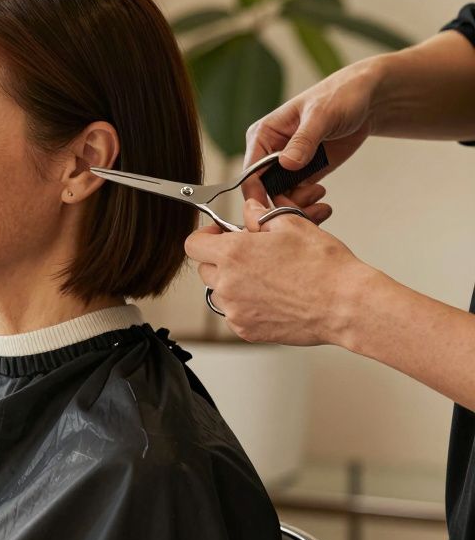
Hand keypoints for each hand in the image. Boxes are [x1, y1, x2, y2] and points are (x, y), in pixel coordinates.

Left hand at [185, 198, 369, 345]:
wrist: (347, 305)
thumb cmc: (324, 267)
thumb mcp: (292, 225)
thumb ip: (260, 215)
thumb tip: (249, 208)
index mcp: (233, 254)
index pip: (193, 244)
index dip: (205, 237)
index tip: (220, 235)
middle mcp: (228, 284)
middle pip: (205, 269)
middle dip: (221, 260)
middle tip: (250, 256)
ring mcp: (235, 311)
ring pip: (219, 293)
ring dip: (233, 284)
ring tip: (265, 278)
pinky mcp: (247, 330)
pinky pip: (234, 314)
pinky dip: (246, 305)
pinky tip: (272, 298)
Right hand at [239, 55, 387, 201]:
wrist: (367, 101)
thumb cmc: (339, 97)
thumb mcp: (321, 115)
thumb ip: (303, 140)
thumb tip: (285, 163)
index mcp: (263, 135)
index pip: (250, 171)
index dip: (257, 194)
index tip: (273, 210)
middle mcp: (270, 152)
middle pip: (263, 190)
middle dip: (281, 204)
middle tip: (304, 211)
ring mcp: (287, 165)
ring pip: (280, 197)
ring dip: (296, 208)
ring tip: (319, 203)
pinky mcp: (305, 173)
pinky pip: (297, 197)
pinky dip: (307, 206)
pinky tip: (322, 203)